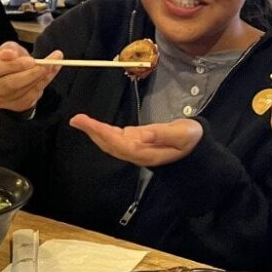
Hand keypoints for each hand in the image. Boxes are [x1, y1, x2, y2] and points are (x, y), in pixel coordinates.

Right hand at [0, 42, 61, 112]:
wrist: (10, 75)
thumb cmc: (5, 60)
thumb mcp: (6, 49)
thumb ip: (8, 49)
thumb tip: (10, 55)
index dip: (11, 65)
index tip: (30, 60)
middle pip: (8, 84)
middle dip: (30, 74)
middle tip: (46, 64)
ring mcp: (0, 102)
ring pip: (22, 91)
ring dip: (41, 77)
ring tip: (54, 62)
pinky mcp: (15, 106)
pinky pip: (32, 96)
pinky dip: (44, 82)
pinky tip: (52, 70)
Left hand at [70, 115, 203, 166]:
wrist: (195, 146)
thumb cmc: (191, 139)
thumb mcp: (183, 134)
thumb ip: (162, 134)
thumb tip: (141, 134)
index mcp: (148, 153)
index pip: (122, 144)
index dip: (105, 134)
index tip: (90, 124)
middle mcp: (138, 153)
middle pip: (111, 145)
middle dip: (93, 132)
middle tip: (76, 119)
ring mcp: (136, 148)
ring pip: (111, 142)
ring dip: (95, 132)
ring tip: (80, 120)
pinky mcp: (136, 142)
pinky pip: (115, 138)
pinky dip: (103, 131)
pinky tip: (94, 125)